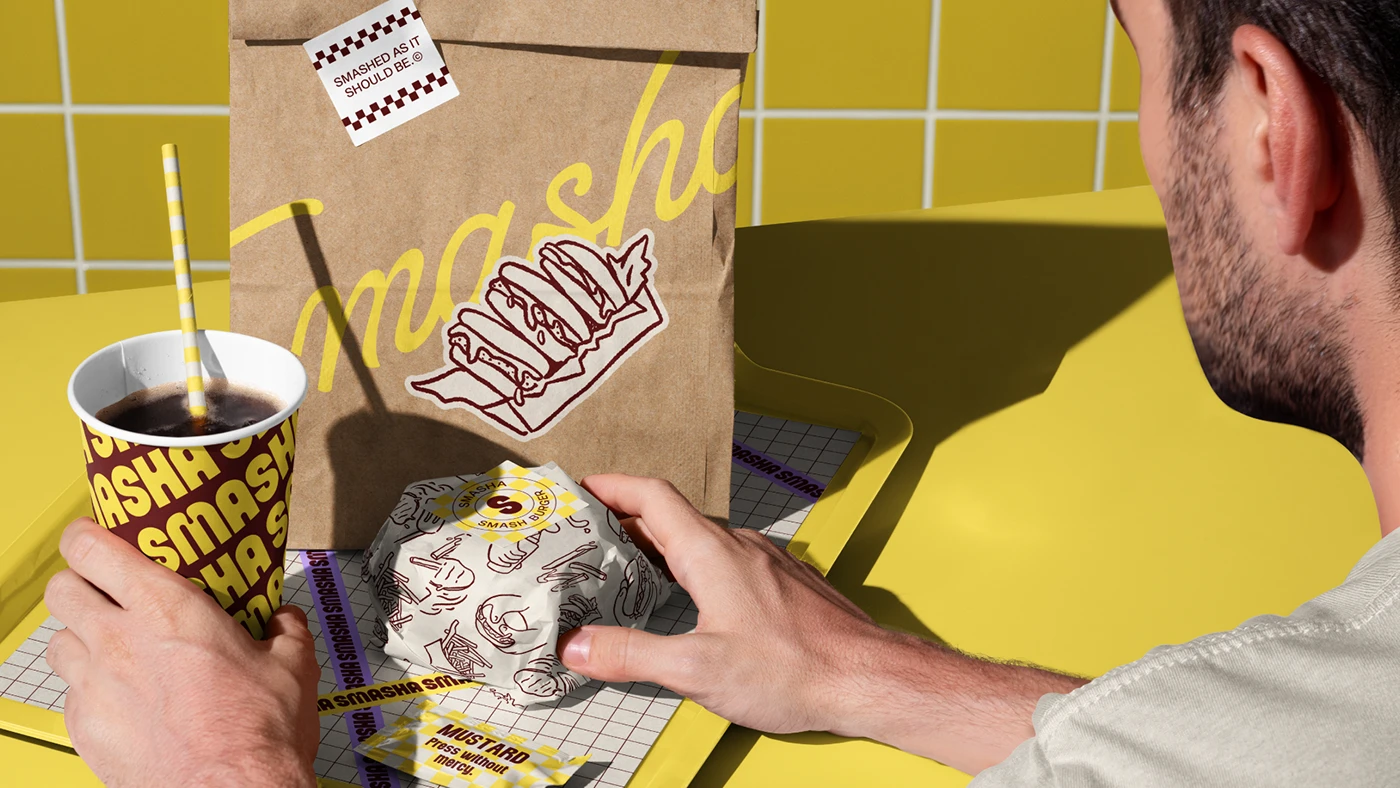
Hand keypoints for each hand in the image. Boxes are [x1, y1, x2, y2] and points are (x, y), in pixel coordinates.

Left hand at [43, 518, 319, 787]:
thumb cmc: (256, 732)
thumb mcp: (292, 665)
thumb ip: (285, 630)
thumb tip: (284, 621)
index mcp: (167, 607)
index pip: (91, 549)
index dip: (86, 537)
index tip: (95, 536)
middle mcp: (119, 639)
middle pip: (62, 588)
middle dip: (79, 584)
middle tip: (105, 591)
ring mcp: (94, 686)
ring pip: (57, 641)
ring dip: (79, 637)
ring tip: (109, 647)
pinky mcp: (85, 728)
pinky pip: (70, 694)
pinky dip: (88, 689)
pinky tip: (120, 696)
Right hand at [556, 476, 1087, 774]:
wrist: (867, 677)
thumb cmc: (791, 669)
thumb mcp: (696, 669)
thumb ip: (631, 654)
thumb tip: (575, 646)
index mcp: (710, 551)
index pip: (651, 496)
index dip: (610, 486)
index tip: (577, 489)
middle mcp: (737, 545)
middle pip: (670, 516)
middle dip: (623, 522)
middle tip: (583, 538)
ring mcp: (763, 562)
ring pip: (699, 539)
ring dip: (658, 546)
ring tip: (621, 569)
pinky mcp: (780, 584)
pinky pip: (723, 559)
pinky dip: (689, 566)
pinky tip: (683, 599)